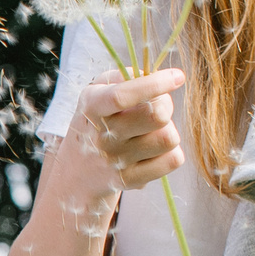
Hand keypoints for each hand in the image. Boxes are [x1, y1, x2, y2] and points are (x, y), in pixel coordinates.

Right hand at [76, 66, 185, 190]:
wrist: (77, 171)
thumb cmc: (97, 120)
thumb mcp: (99, 90)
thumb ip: (127, 76)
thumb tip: (163, 79)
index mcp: (92, 106)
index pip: (123, 96)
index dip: (155, 84)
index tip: (177, 76)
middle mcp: (101, 135)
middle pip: (157, 115)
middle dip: (166, 105)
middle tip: (158, 107)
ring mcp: (115, 161)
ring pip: (168, 138)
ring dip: (167, 131)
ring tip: (151, 132)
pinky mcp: (131, 180)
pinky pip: (172, 160)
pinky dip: (170, 153)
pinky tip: (153, 151)